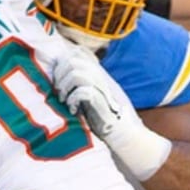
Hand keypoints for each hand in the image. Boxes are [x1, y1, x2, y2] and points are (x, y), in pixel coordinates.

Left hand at [52, 48, 171, 179]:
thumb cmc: (110, 123)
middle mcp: (103, 78)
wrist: (130, 138)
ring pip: (76, 72)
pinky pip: (83, 91)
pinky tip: (73, 110)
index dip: (64, 59)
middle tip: (59, 91)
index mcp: (101, 75)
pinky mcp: (103, 104)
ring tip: (64, 100)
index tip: (59, 78)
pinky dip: (72, 100)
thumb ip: (85, 86)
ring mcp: (104, 89)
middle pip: (74, 58)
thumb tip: (62, 80)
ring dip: (64, 86)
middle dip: (59, 73)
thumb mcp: (96, 99)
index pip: (80, 51)